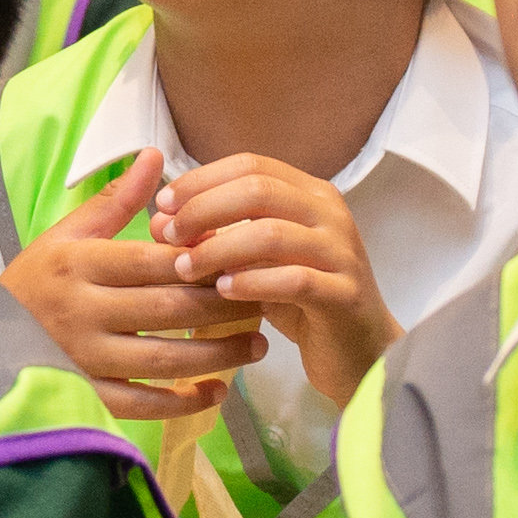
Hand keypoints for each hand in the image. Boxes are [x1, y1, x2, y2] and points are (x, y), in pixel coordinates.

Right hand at [4, 152, 248, 414]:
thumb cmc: (37, 280)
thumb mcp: (68, 234)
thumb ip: (117, 200)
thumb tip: (156, 155)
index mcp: (80, 264)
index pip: (153, 261)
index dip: (203, 262)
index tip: (243, 258)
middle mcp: (82, 311)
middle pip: (168, 309)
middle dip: (224, 306)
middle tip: (265, 300)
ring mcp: (84, 358)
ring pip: (164, 360)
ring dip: (219, 355)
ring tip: (257, 346)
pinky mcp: (86, 395)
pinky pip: (143, 403)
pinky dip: (183, 402)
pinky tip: (217, 390)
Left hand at [153, 150, 395, 403]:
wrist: (359, 352)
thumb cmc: (301, 302)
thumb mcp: (253, 263)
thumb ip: (213, 237)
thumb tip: (158, 221)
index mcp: (311, 194)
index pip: (252, 165)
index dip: (203, 180)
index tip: (163, 203)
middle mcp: (331, 214)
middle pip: (259, 190)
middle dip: (204, 208)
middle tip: (168, 235)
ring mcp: (342, 252)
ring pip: (272, 234)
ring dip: (219, 248)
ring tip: (185, 268)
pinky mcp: (345, 294)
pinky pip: (294, 280)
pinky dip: (253, 282)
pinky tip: (224, 291)